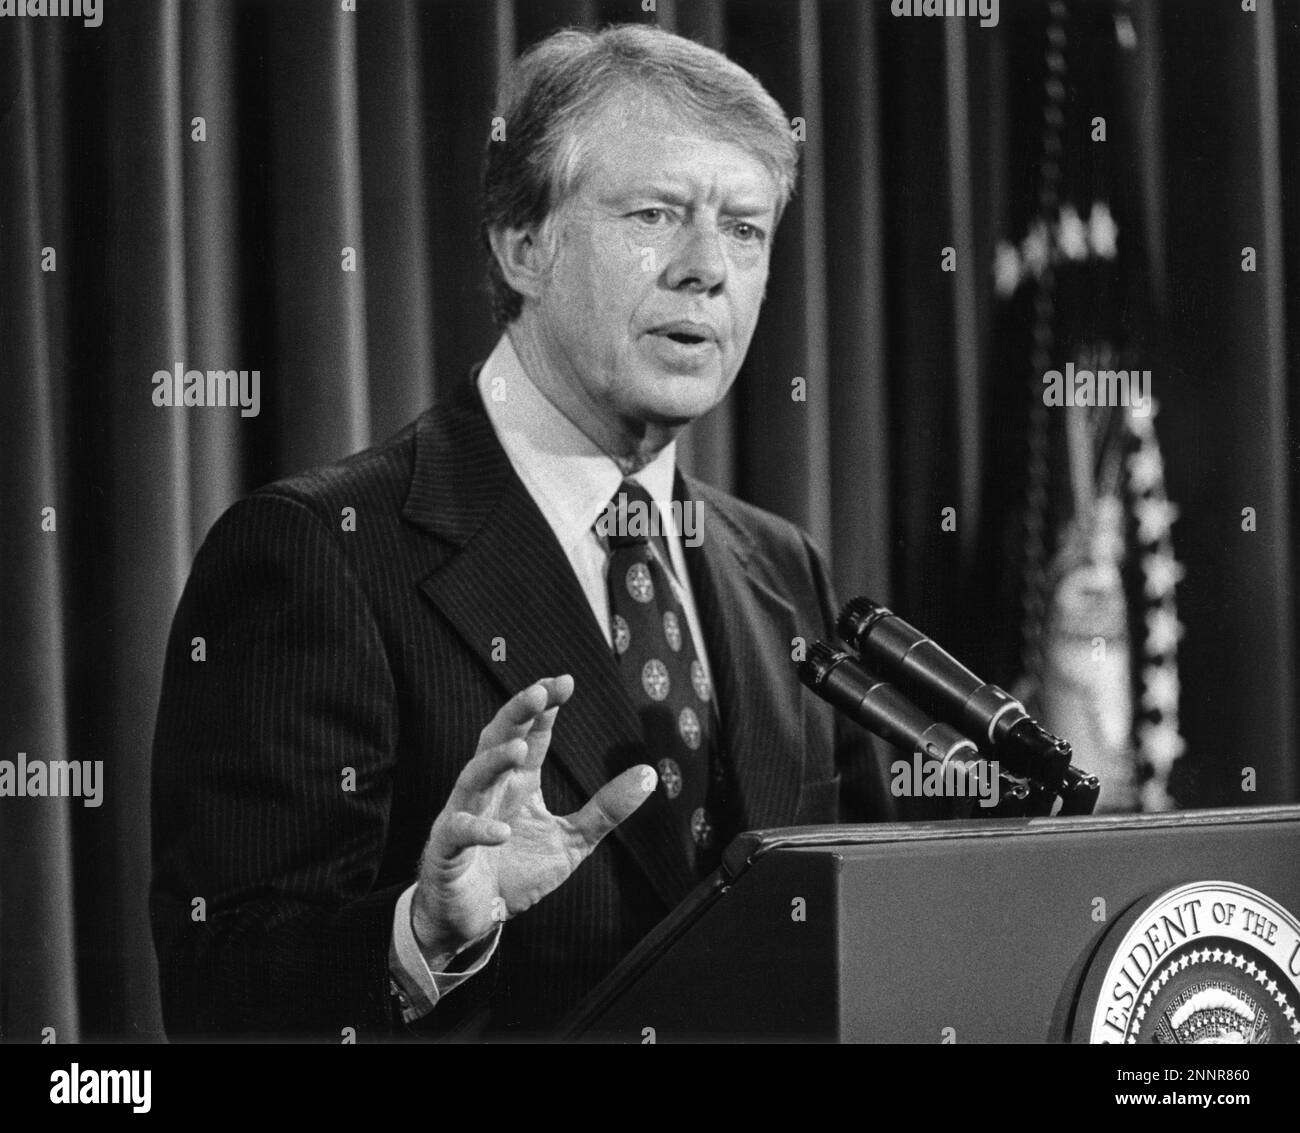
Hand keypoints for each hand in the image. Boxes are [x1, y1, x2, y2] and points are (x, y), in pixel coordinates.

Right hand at [411, 675, 655, 961]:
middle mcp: (489, 791)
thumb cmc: (516, 873)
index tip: (565, 681)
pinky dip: (476, 828)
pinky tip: (500, 830)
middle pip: (497, 740)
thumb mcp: (573, 840)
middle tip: (539, 692)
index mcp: (518, 783)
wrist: (476, 920)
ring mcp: (463, 816)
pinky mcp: (447, 851)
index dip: (544, 706)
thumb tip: (650, 773)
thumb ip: (606, 809)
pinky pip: (458, 832)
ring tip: (519, 748)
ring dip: (493, 761)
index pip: (531, 734)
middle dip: (515, 714)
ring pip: (472, 777)